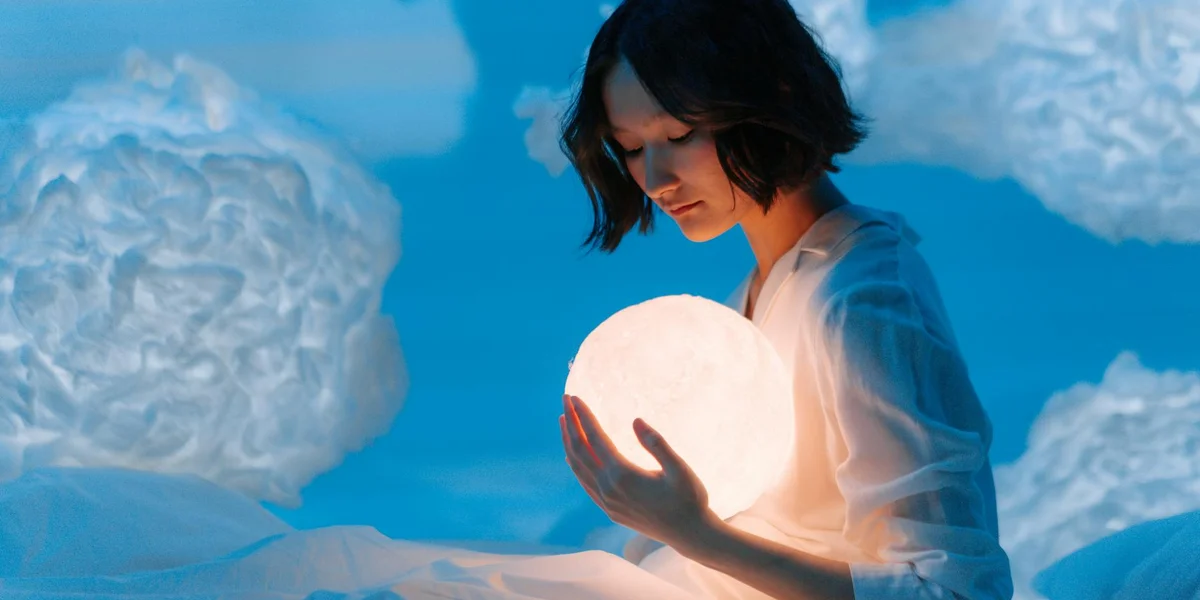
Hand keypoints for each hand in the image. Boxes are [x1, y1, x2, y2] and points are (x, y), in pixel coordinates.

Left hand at [559, 394, 719, 550]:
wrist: (689, 534)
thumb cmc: (689, 499)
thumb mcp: (679, 468)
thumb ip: (657, 444)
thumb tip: (636, 421)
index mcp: (623, 475)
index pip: (595, 438)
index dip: (584, 416)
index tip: (576, 397)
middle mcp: (609, 488)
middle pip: (580, 450)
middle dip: (572, 423)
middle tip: (565, 400)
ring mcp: (607, 501)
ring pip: (578, 467)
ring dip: (568, 442)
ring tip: (563, 421)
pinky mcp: (610, 510)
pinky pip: (585, 483)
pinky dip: (575, 465)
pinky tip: (572, 456)